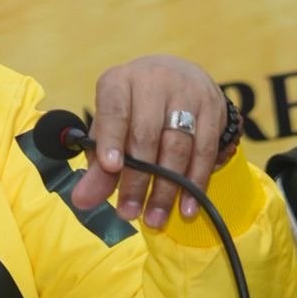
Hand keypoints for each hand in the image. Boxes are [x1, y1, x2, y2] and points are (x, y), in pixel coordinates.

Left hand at [70, 55, 228, 227]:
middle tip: (128, 214)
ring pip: (177, 145)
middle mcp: (154, 81)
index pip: (114, 110)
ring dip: (166, 188)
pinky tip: (187, 207)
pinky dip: (196, 182)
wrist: (179, 78)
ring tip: (155, 219)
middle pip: (146, 135)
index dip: (111, 139)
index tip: (110, 168)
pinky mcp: (214, 108)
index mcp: (119, 82)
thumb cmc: (135, 110)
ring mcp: (187, 92)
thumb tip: (82, 201)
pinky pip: (206, 150)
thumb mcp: (111, 130)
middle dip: (137, 180)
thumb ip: (98, 166)